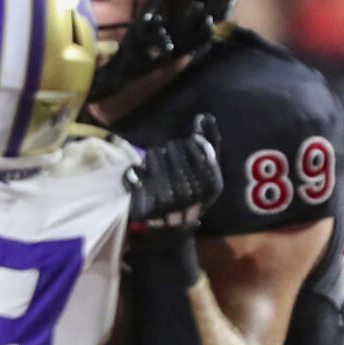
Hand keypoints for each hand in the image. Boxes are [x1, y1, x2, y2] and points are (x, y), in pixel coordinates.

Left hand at [125, 114, 222, 233]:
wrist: (173, 228)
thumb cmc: (193, 193)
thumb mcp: (209, 171)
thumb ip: (210, 142)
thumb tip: (205, 116)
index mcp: (210, 183)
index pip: (195, 144)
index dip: (187, 146)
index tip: (186, 157)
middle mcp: (190, 192)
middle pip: (172, 146)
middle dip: (169, 152)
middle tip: (170, 166)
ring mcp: (166, 200)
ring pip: (153, 154)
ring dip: (152, 160)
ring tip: (156, 172)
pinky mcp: (144, 205)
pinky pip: (133, 172)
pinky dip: (134, 172)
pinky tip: (141, 179)